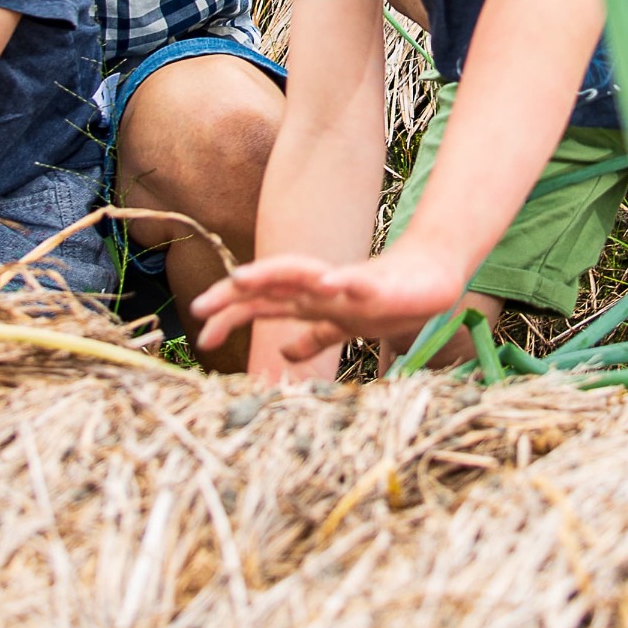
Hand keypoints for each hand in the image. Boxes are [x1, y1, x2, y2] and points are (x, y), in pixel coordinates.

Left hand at [191, 244, 468, 354]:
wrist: (429, 281)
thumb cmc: (383, 301)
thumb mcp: (340, 327)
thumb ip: (312, 337)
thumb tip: (283, 354)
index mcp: (308, 300)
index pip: (259, 303)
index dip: (228, 316)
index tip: (201, 339)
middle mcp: (318, 287)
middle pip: (268, 284)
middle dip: (232, 294)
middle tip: (197, 308)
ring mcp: (343, 283)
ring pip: (301, 273)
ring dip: (270, 274)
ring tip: (240, 278)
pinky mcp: (374, 283)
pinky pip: (354, 281)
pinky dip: (338, 280)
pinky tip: (324, 283)